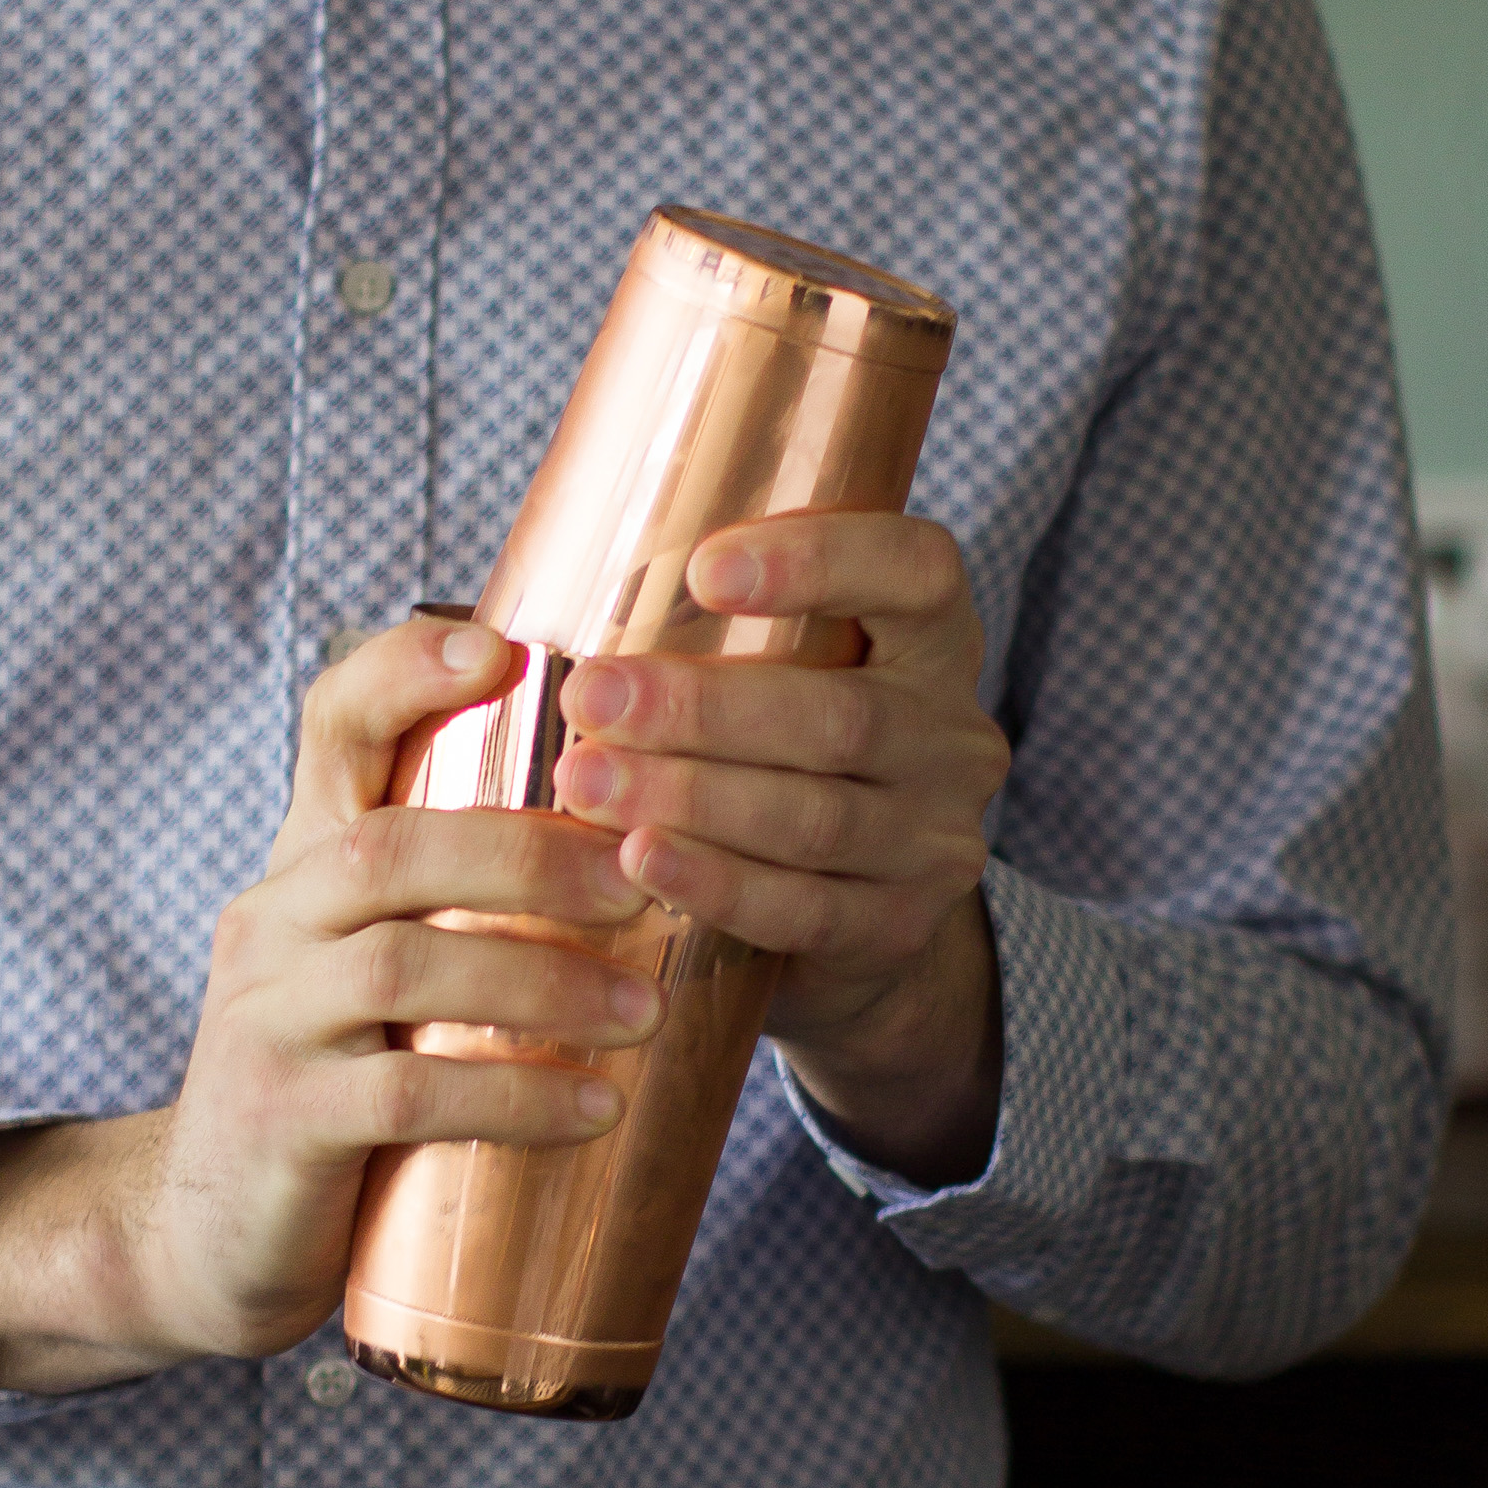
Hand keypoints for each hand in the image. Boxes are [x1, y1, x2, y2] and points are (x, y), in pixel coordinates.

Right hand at [0, 618, 660, 1390]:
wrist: (205, 1234)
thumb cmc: (332, 1085)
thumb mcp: (371, 971)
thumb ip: (454, 905)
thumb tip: (637, 845)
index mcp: (303, 865)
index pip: (331, 726)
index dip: (406, 671)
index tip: (508, 649)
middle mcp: (271, 922)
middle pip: (390, 846)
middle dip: (529, 857)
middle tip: (642, 886)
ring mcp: (266, 1023)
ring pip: (403, 967)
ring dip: (542, 984)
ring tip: (643, 1011)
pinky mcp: (281, 1124)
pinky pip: (404, 1097)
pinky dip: (512, 1099)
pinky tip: (594, 1108)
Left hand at [550, 511, 1010, 1186]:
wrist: (853, 922)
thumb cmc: (779, 757)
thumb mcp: (783, 676)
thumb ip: (712, 633)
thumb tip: (535, 598)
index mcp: (933, 639)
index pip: (916, 572)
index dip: (822, 562)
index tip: (704, 570)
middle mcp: (953, 735)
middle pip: (838, 713)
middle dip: (701, 707)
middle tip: (590, 695)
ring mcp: (936, 838)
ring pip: (814, 815)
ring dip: (688, 797)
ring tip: (587, 781)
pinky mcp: (898, 925)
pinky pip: (802, 907)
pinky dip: (714, 882)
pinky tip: (638, 860)